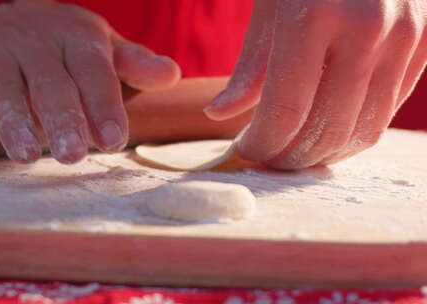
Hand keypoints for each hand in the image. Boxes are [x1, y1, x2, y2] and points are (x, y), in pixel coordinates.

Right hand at [0, 0, 179, 163]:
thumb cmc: (58, 42)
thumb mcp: (99, 46)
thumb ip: (132, 64)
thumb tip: (172, 75)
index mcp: (75, 38)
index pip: (94, 72)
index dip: (104, 105)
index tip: (114, 140)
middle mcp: (33, 40)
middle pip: (50, 83)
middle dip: (62, 119)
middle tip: (72, 155)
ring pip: (2, 87)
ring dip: (13, 123)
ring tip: (25, 156)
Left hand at [205, 0, 426, 168]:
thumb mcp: (269, 2)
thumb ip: (250, 65)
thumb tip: (220, 114)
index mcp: (316, 14)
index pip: (285, 113)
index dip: (261, 144)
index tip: (244, 149)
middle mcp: (369, 28)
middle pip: (325, 131)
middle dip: (289, 156)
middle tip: (266, 156)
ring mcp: (407, 36)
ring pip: (363, 131)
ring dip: (323, 153)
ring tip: (293, 149)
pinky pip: (388, 110)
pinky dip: (354, 131)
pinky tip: (327, 128)